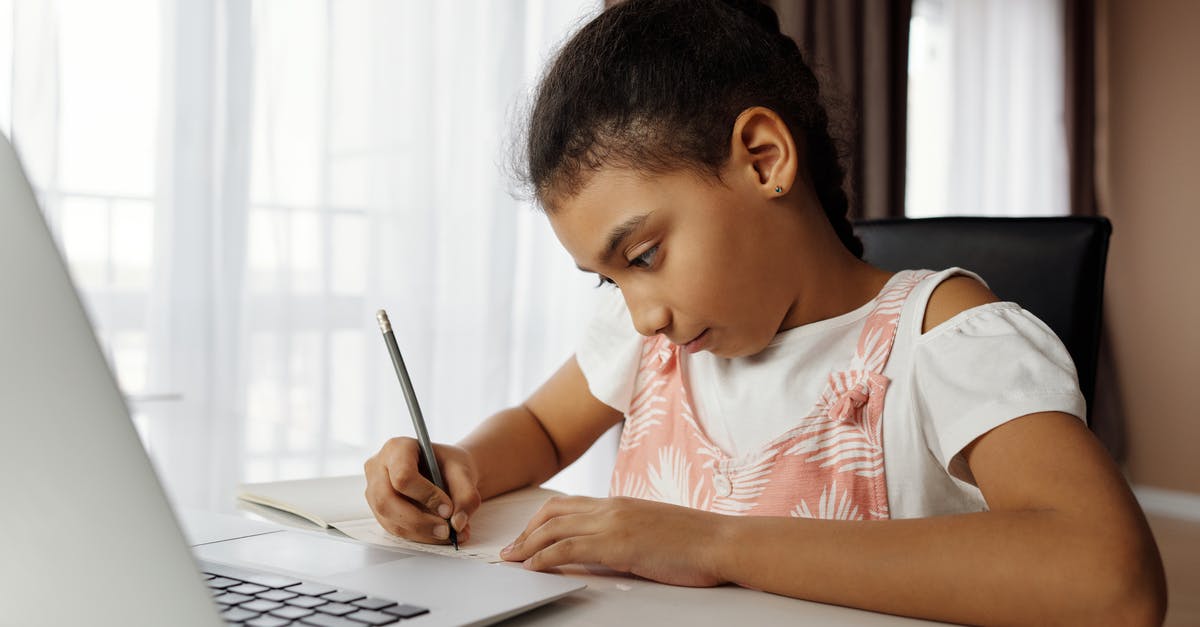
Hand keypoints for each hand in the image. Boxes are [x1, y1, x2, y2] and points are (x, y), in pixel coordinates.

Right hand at [363, 437, 480, 544]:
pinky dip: (419, 536)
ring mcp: (374, 491)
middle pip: (387, 501)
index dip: (425, 495)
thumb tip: (457, 523)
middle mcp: (378, 468)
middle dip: (419, 521)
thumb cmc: (448, 464)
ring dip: (421, 532)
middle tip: (446, 530)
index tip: (448, 508)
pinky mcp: (380, 510)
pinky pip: (394, 529)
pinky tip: (438, 534)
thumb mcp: (463, 471)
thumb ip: (465, 494)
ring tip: (447, 534)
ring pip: (389, 519)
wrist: (445, 471)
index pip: (402, 475)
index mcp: (397, 448)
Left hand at [499, 496, 727, 586]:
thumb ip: (626, 534)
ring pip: (553, 528)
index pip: (568, 505)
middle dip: (526, 531)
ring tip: (512, 560)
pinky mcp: (616, 542)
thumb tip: (606, 550)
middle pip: (553, 512)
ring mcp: (613, 522)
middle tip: (511, 551)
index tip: (527, 536)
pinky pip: (567, 547)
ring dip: (527, 545)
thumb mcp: (652, 532)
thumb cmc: (696, 543)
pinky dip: (543, 556)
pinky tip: (533, 567)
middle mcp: (611, 507)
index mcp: (620, 503)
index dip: (541, 520)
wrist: (721, 541)